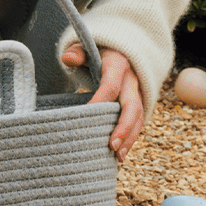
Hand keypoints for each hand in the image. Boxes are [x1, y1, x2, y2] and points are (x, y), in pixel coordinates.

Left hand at [62, 40, 144, 155]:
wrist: (120, 49)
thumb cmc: (98, 52)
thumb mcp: (88, 48)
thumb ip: (77, 53)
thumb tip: (67, 59)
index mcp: (117, 66)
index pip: (111, 86)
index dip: (100, 102)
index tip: (86, 116)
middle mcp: (131, 81)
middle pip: (132, 106)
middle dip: (124, 127)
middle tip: (112, 146)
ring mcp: (136, 93)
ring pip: (139, 117)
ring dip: (130, 138)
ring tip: (119, 157)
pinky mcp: (137, 103)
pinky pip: (137, 122)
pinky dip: (131, 138)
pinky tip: (121, 155)